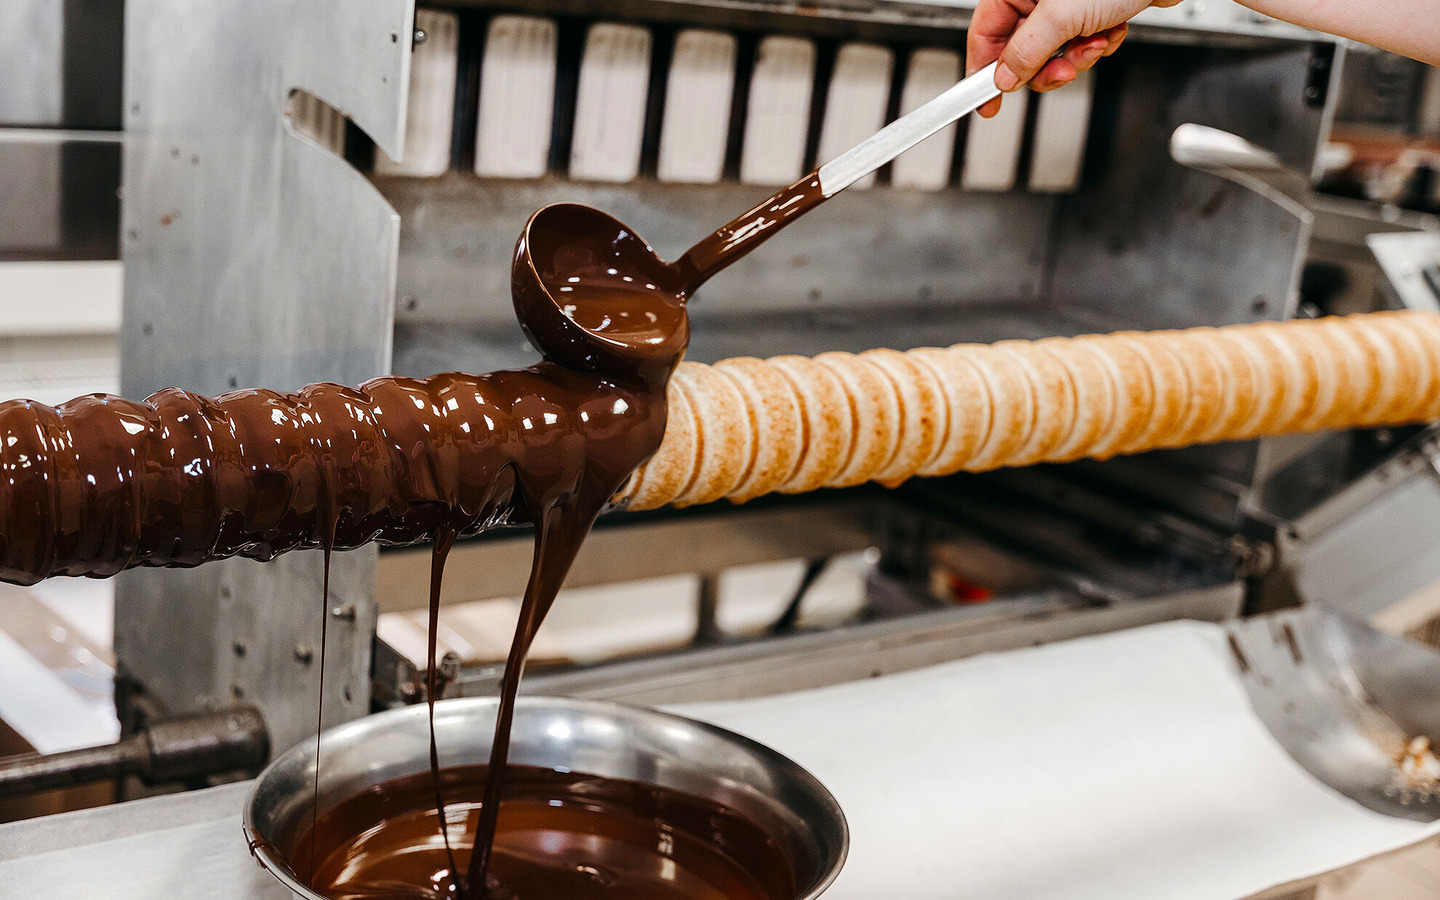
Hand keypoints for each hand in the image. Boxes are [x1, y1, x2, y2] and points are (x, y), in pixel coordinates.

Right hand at [966, 0, 1178, 115]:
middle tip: (1062, 71)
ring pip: (1052, 55)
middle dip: (1046, 68)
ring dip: (1077, 58)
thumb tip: (1005, 79)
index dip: (983, 73)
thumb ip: (1026, 51)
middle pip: (1021, 53)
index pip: (984, 35)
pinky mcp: (1088, 14)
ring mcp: (1062, 7)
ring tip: (1095, 41)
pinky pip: (1079, 48)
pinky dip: (1097, 47)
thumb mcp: (1061, 16)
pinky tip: (1110, 31)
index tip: (987, 103)